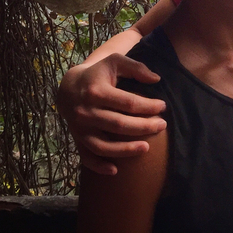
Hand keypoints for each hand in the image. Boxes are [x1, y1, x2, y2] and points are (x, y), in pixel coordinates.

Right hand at [56, 53, 166, 174]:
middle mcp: (85, 112)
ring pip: (103, 145)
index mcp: (96, 92)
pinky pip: (86, 156)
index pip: (128, 103)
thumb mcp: (115, 62)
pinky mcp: (77, 139)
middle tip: (162, 126)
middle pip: (119, 125)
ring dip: (125, 150)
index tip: (163, 106)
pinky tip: (115, 170)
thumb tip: (156, 79)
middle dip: (144, 127)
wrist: (69, 87)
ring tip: (146, 148)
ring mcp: (79, 128)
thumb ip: (136, 67)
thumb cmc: (99, 73)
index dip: (149, 106)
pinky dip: (99, 166)